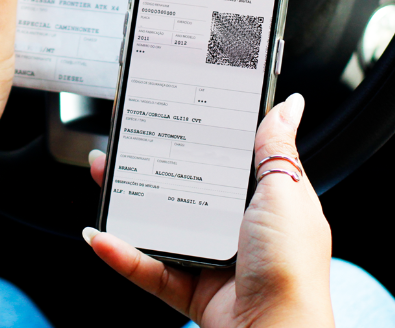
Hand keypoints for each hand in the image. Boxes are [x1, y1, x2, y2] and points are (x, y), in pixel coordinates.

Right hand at [84, 94, 333, 327]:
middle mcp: (238, 228)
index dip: (202, 135)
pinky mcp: (189, 289)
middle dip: (150, 165)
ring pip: (158, 224)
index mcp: (265, 201)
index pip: (228, 158)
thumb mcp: (285, 192)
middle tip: (125, 143)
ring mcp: (210, 258)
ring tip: (101, 178)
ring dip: (125, 203)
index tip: (176, 112)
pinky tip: (101, 235)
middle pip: (184, 188)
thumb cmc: (292, 266)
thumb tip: (290, 105)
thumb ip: (276, 149)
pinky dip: (121, 253)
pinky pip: (147, 267)